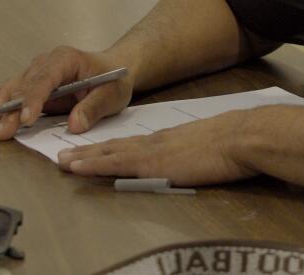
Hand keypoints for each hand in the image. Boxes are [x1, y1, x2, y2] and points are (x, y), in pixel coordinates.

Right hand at [0, 46, 133, 140]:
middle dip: (9, 111)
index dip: (33, 100)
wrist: (112, 70)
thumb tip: (75, 125)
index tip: (26, 119)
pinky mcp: (31, 85)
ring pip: (11, 90)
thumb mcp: (111, 94)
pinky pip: (12, 95)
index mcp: (66, 59)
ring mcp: (36, 72)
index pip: (45, 79)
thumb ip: (93, 108)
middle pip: (23, 86)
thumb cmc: (113, 80)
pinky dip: (0, 109)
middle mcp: (46, 62)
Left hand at [56, 110, 257, 185]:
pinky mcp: (152, 162)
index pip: (132, 144)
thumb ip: (193, 151)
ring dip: (84, 157)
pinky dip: (93, 164)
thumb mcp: (208, 145)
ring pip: (109, 153)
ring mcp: (152, 151)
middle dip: (89, 150)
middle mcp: (156, 142)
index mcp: (169, 140)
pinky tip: (78, 167)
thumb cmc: (233, 143)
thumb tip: (193, 159)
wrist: (240, 137)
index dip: (110, 147)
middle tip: (64, 154)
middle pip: (115, 146)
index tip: (93, 150)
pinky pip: (115, 164)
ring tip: (63, 161)